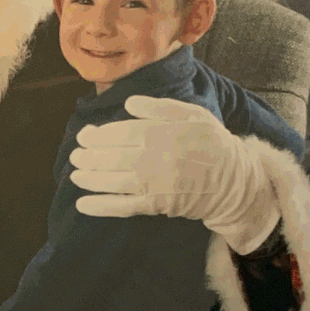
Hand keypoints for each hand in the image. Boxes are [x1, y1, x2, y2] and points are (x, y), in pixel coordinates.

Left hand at [71, 95, 278, 252]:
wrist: (234, 181)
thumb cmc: (213, 143)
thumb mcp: (194, 115)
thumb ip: (160, 107)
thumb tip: (129, 103)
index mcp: (162, 133)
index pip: (120, 133)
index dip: (98, 135)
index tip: (85, 135)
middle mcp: (154, 159)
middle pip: (111, 156)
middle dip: (88, 156)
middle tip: (76, 154)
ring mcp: (154, 184)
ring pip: (112, 181)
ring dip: (89, 178)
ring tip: (75, 174)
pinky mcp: (155, 206)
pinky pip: (122, 207)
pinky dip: (100, 207)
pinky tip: (82, 204)